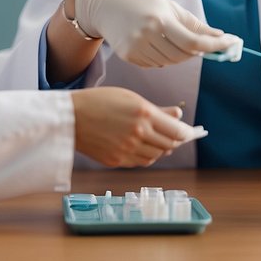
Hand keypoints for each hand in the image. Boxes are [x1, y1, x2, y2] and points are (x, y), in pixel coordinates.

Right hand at [70, 87, 193, 166]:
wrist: (71, 117)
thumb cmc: (101, 102)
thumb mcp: (131, 98)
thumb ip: (157, 110)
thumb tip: (178, 116)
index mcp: (144, 113)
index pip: (177, 131)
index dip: (186, 133)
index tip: (189, 132)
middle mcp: (138, 133)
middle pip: (168, 145)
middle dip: (175, 141)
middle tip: (177, 137)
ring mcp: (127, 149)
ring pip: (156, 156)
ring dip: (161, 149)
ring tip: (160, 142)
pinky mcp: (116, 161)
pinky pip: (141, 162)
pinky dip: (147, 157)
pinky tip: (145, 149)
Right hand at [73, 0, 237, 66]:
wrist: (106, 4)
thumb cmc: (143, 2)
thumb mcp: (170, 7)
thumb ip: (195, 25)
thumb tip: (220, 37)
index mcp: (160, 19)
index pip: (193, 41)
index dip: (215, 45)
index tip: (231, 43)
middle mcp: (147, 34)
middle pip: (184, 55)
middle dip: (196, 50)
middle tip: (200, 42)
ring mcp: (136, 47)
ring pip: (171, 62)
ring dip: (178, 55)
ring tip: (168, 37)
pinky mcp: (128, 56)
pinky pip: (156, 64)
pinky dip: (162, 58)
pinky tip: (153, 43)